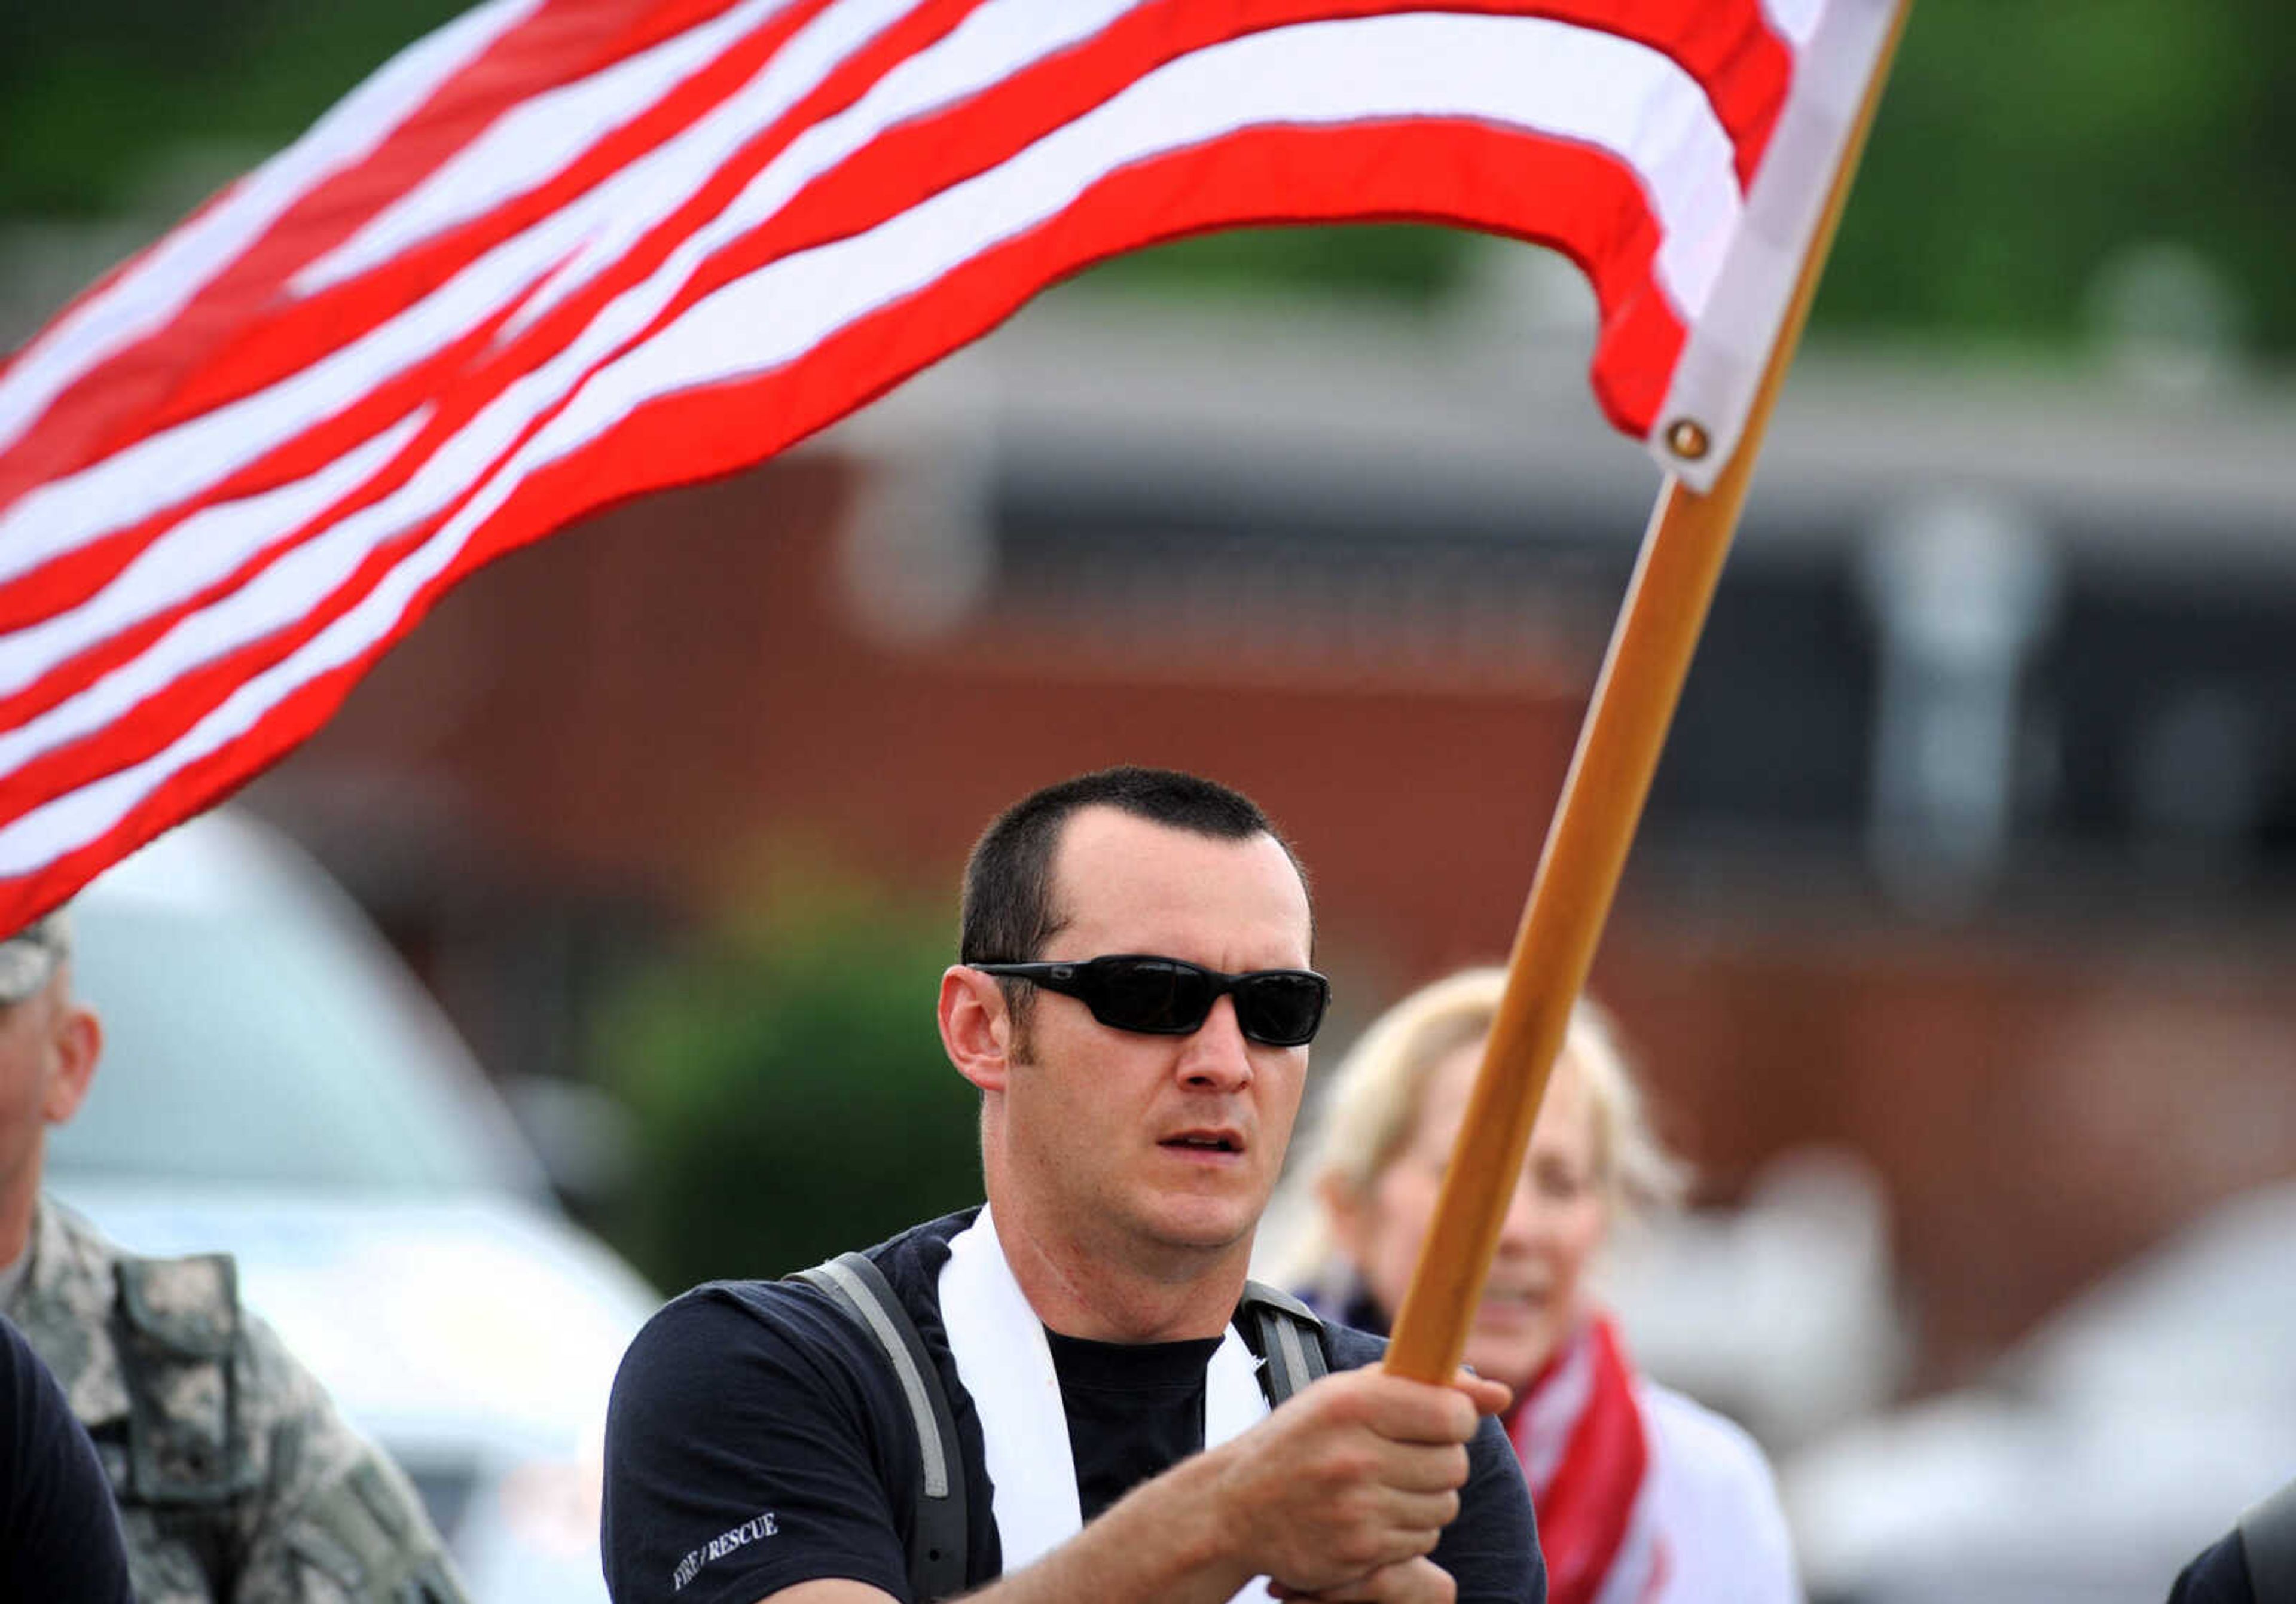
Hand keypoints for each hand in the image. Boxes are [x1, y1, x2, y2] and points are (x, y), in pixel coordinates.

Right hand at [1204, 1365, 1503, 1595]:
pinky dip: (1408, 1531)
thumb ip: (1424, 1387)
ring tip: (1385, 1486)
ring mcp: (1355, 1509)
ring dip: (1427, 1498)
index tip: (1439, 1421)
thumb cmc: (1302, 1439)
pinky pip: (1421, 1542)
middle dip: (1441, 1460)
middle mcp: (1354, 1456)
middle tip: (1407, 1456)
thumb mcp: (1348, 1394)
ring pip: (1444, 1507)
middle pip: (1453, 1465)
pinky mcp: (1358, 1553)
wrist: (1235, 1506)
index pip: (1452, 1415)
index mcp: (1352, 1404)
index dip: (1456, 1419)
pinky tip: (1372, 1516)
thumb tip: (1502, 1394)